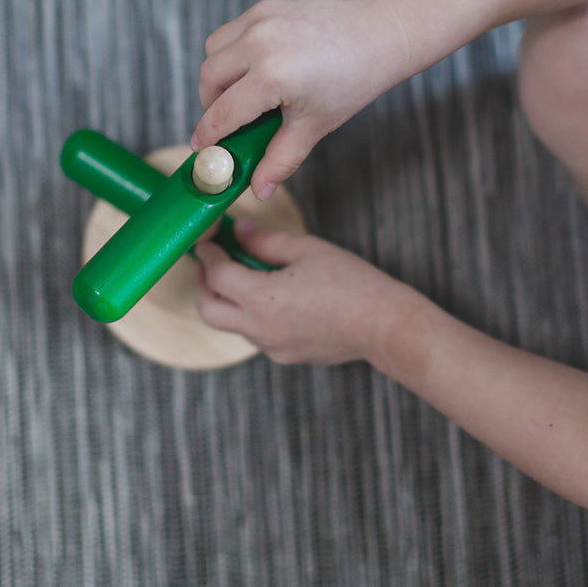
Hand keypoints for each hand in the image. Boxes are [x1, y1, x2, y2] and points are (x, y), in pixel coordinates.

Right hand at [191, 0, 409, 199]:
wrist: (379, 30)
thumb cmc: (352, 80)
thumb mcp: (315, 125)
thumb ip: (280, 159)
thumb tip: (258, 190)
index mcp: (273, 75)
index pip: (222, 112)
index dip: (208, 134)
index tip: (202, 146)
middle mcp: (260, 40)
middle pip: (208, 76)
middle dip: (209, 101)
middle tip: (225, 117)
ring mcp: (261, 16)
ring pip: (214, 47)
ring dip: (218, 71)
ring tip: (241, 88)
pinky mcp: (267, 1)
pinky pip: (235, 28)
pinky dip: (238, 49)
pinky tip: (262, 62)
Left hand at [194, 221, 409, 366]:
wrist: (386, 326)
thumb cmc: (352, 283)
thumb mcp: (305, 249)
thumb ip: (264, 241)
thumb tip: (239, 231)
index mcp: (262, 298)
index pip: (216, 275)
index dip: (208, 254)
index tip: (209, 241)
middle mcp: (260, 328)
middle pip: (208, 309)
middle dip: (201, 283)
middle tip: (209, 262)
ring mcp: (271, 346)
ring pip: (229, 324)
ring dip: (225, 299)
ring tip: (240, 274)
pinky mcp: (285, 355)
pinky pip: (253, 334)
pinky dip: (248, 314)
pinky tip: (267, 295)